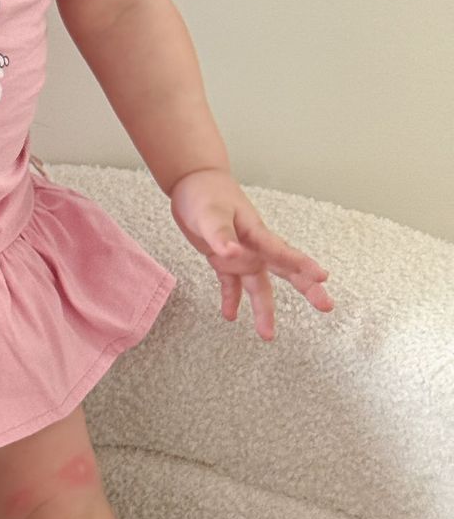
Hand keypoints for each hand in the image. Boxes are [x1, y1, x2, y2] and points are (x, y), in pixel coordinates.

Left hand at [168, 168, 335, 341]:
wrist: (192, 183)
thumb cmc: (205, 193)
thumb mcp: (210, 214)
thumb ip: (220, 235)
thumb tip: (230, 253)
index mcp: (256, 233)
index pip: (283, 252)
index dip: (303, 265)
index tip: (323, 277)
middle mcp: (254, 246)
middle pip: (285, 271)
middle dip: (306, 288)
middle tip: (326, 305)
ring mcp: (241, 254)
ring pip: (259, 285)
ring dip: (263, 308)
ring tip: (267, 335)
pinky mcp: (224, 258)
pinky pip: (231, 284)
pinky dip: (231, 298)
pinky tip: (230, 315)